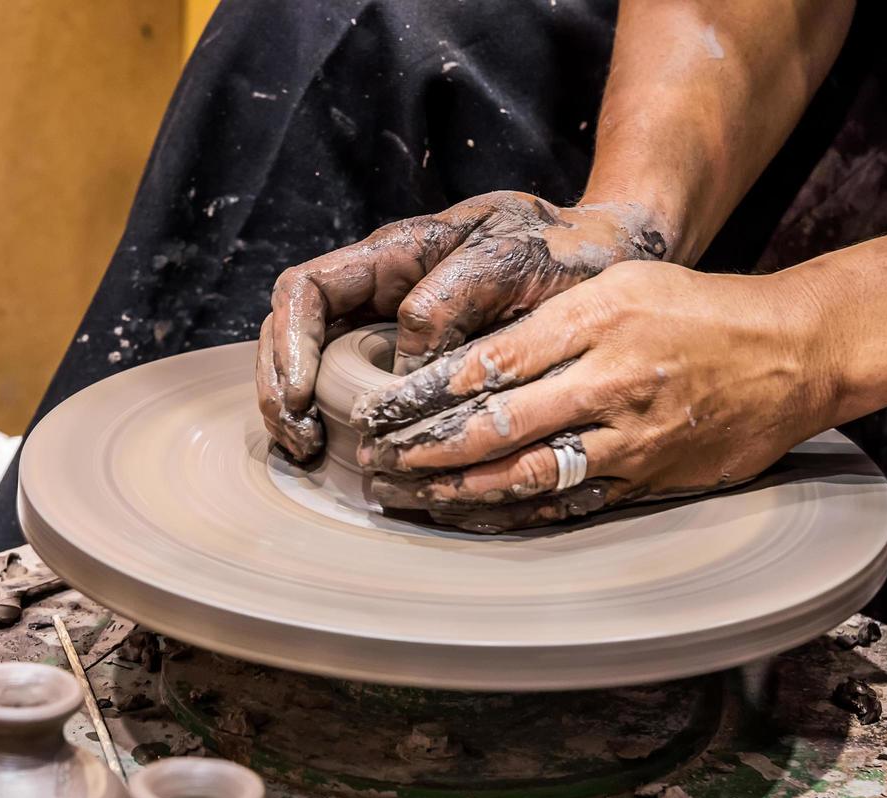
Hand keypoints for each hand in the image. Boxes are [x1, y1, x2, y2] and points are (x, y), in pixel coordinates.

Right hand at [256, 191, 668, 459]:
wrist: (607, 260)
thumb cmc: (562, 251)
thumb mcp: (511, 260)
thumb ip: (451, 299)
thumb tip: (402, 370)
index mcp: (392, 254)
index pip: (305, 290)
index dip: (289, 343)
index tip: (301, 395)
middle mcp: (378, 292)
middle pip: (291, 333)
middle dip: (279, 387)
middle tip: (299, 441)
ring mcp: (388, 328)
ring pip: (312, 365)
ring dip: (297, 411)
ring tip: (308, 453)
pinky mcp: (410, 366)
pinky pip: (353, 391)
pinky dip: (337, 424)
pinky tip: (341, 456)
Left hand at [351, 262, 839, 531]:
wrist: (793, 354)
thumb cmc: (696, 310)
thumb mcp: (619, 286)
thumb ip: (547, 320)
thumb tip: (466, 358)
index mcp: (596, 322)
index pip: (490, 363)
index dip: (425, 394)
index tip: (380, 410)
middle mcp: (609, 383)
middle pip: (498, 425)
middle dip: (427, 450)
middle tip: (378, 462)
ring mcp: (630, 439)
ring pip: (528, 476)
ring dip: (461, 491)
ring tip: (412, 496)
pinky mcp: (648, 479)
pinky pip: (569, 504)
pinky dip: (515, 514)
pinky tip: (473, 516)